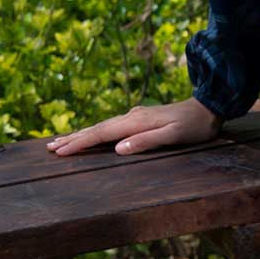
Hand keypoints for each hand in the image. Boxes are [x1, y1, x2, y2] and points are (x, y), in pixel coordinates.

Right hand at [45, 97, 223, 156]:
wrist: (209, 106)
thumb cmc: (194, 126)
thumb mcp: (174, 137)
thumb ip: (147, 142)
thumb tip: (119, 149)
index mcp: (136, 122)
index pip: (101, 134)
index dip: (80, 143)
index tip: (60, 152)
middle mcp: (131, 116)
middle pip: (97, 129)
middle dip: (73, 139)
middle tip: (50, 148)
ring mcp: (135, 116)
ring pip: (102, 127)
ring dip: (81, 135)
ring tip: (62, 142)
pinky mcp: (140, 118)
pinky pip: (111, 127)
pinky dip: (96, 132)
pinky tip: (92, 135)